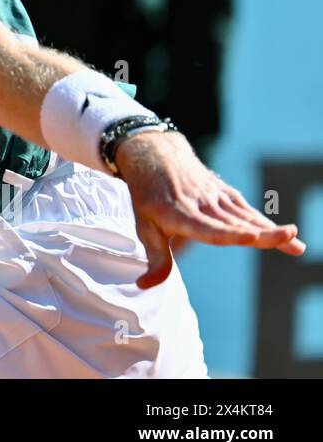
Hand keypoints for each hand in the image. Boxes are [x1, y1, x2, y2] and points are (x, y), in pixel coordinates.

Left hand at [115, 130, 304, 287]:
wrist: (156, 156)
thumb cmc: (149, 196)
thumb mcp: (144, 226)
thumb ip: (155, 257)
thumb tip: (145, 286)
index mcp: (179, 213)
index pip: (208, 227)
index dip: (230, 233)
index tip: (252, 237)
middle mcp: (202, 204)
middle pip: (236, 222)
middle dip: (263, 233)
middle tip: (289, 239)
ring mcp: (217, 197)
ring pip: (247, 217)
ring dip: (273, 231)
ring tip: (296, 245)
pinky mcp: (227, 194)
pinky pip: (248, 211)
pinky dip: (267, 223)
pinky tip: (287, 235)